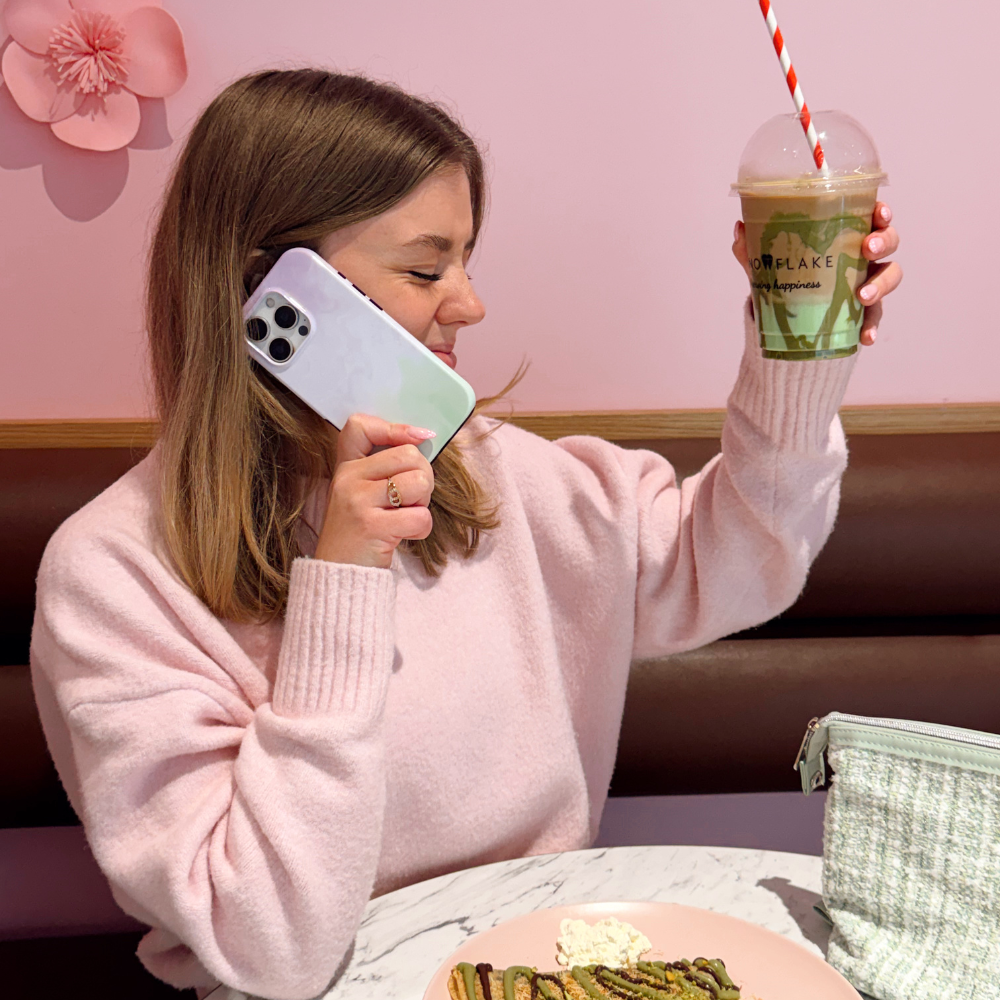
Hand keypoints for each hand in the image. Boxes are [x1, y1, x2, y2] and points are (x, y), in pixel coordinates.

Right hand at [313, 414, 435, 568]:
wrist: (338, 577)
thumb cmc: (359, 534)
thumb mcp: (360, 495)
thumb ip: (382, 469)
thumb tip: (421, 440)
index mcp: (346, 468)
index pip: (360, 426)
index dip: (396, 428)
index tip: (419, 437)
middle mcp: (348, 479)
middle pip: (408, 455)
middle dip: (423, 477)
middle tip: (413, 499)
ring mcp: (358, 502)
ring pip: (418, 483)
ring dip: (424, 503)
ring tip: (407, 516)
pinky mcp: (372, 527)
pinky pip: (420, 517)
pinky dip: (421, 529)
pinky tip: (404, 535)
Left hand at [732, 201, 902, 346]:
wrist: (786, 319)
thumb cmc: (787, 278)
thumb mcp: (768, 264)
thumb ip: (753, 249)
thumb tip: (739, 227)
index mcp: (846, 234)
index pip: (872, 216)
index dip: (882, 211)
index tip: (879, 212)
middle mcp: (863, 256)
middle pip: (889, 241)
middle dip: (883, 242)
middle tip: (866, 248)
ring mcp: (868, 282)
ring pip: (891, 276)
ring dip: (881, 284)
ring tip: (862, 295)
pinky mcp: (864, 311)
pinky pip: (875, 318)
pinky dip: (872, 327)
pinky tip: (866, 337)